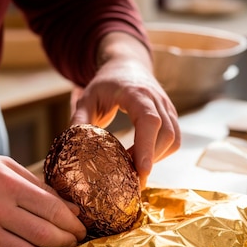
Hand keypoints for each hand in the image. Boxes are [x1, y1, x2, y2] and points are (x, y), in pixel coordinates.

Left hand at [70, 32, 180, 187]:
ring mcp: (167, 108)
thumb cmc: (106, 83)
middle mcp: (157, 100)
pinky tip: (140, 159)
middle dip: (150, 160)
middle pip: (166, 134)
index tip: (142, 171)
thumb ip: (79, 119)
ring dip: (155, 158)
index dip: (147, 147)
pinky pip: (174, 140)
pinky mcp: (171, 116)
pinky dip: (160, 154)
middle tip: (130, 179)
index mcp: (136, 93)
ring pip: (173, 140)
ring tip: (133, 169)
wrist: (127, 66)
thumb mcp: (86, 97)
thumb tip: (73, 145)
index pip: (149, 121)